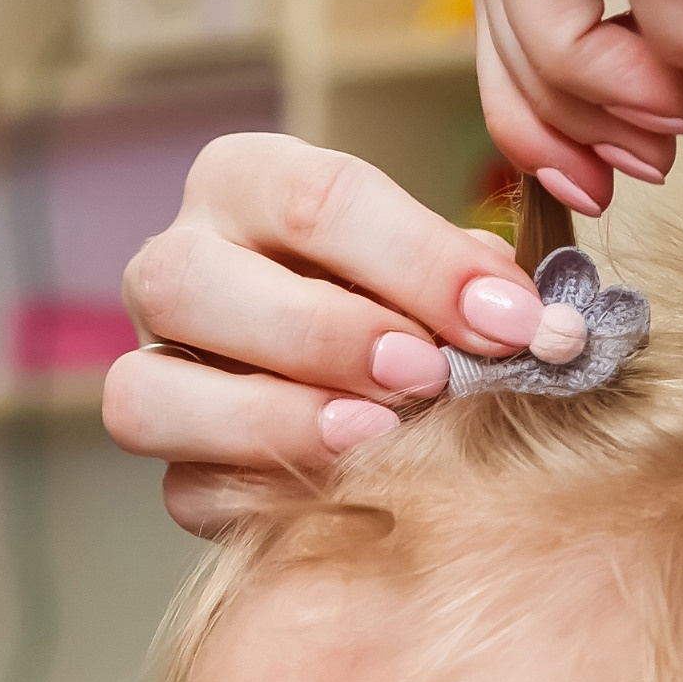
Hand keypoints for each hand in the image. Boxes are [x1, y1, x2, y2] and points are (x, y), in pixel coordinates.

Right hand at [105, 133, 551, 537]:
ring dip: (271, 420)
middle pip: (192, 282)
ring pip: (147, 394)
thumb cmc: (412, 306)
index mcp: (245, 184)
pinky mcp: (169, 464)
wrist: (379, 389)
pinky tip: (341, 495)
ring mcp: (155, 368)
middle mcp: (175, 265)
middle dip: (323, 334)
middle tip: (425, 376)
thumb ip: (474, 281)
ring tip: (372, 441)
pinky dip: (258, 497)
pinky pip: (182, 490)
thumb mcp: (445, 270)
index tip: (510, 319)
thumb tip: (535, 323)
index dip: (417, 261)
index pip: (312, 198)